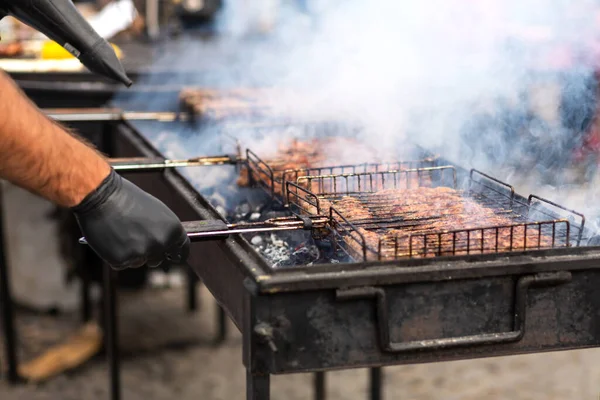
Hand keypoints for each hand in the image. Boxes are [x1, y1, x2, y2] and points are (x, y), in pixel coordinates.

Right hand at [71, 169, 189, 269]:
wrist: (101, 195)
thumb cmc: (127, 199)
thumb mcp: (156, 210)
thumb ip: (165, 229)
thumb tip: (168, 243)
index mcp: (173, 229)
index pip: (182, 250)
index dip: (177, 255)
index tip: (173, 258)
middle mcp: (161, 243)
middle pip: (158, 259)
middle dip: (149, 253)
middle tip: (135, 239)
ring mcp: (142, 253)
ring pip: (139, 262)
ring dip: (131, 254)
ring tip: (120, 233)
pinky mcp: (122, 260)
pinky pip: (121, 264)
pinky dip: (115, 255)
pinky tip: (110, 238)